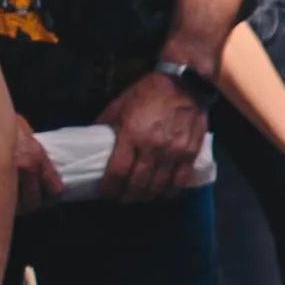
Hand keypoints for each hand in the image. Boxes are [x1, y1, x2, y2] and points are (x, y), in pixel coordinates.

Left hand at [95, 71, 204, 198]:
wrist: (183, 85)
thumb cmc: (147, 93)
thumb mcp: (118, 106)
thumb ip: (106, 126)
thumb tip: (93, 142)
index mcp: (131, 135)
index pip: (118, 171)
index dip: (110, 187)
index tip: (106, 193)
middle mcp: (153, 147)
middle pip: (138, 184)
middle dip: (128, 196)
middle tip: (122, 199)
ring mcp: (174, 152)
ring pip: (159, 186)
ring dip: (148, 196)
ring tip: (141, 197)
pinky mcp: (191, 153)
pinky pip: (181, 180)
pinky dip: (171, 191)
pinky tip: (164, 192)